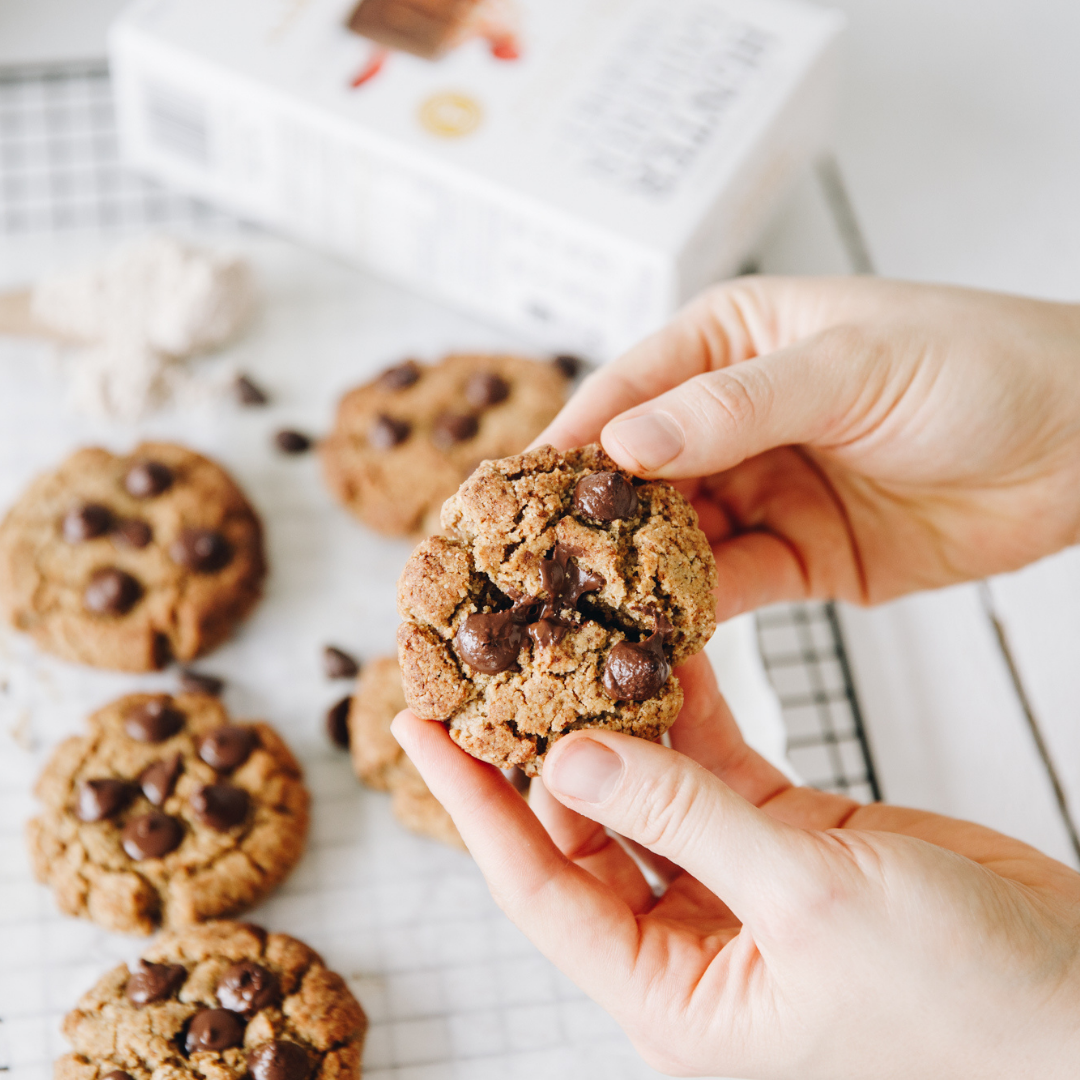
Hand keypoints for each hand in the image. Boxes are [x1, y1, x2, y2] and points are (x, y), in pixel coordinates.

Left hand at [393, 659, 1079, 1078]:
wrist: (1077, 998)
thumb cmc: (964, 999)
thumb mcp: (811, 903)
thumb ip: (686, 817)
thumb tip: (570, 760)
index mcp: (672, 988)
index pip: (535, 883)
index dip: (470, 804)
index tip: (421, 728)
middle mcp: (689, 935)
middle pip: (577, 828)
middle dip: (529, 744)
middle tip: (487, 662)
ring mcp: (735, 880)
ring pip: (643, 784)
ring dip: (611, 713)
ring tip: (565, 633)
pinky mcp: (784, 837)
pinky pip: (711, 762)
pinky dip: (687, 705)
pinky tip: (660, 646)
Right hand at [538, 277, 1079, 619]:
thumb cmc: (978, 366)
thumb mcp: (849, 367)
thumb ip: (732, 408)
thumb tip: (620, 445)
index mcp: (727, 343)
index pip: (623, 393)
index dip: (565, 447)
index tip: (507, 500)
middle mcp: (727, 418)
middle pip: (634, 476)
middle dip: (586, 526)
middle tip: (529, 576)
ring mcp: (759, 489)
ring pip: (673, 539)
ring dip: (634, 577)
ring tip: (580, 619)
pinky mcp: (795, 556)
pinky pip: (728, 587)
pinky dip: (693, 613)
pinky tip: (657, 636)